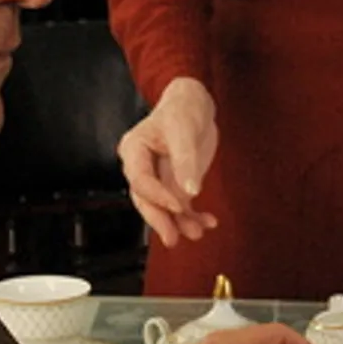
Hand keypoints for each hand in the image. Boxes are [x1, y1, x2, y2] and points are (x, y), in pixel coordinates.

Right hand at [117, 77, 219, 245]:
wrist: (194, 104)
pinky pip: (180, 206)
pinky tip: (208, 221)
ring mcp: (157, 177)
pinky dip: (193, 216)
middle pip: (145, 199)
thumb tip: (189, 192)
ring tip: (197, 232)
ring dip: (179, 222)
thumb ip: (185, 160)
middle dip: (161, 220)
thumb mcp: (184, 129)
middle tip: (173, 239)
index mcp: (134, 149)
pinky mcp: (173, 184)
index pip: (140, 180)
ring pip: (162, 207)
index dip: (157, 196)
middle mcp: (141, 166)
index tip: (179, 205)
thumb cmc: (183, 109)